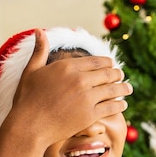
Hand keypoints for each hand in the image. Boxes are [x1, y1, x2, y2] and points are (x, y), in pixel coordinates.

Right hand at [0, 29, 132, 148]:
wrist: (29, 127)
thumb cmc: (26, 99)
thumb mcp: (31, 71)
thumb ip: (39, 50)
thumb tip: (39, 30)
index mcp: (67, 66)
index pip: (96, 61)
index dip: (107, 63)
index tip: (111, 65)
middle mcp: (80, 80)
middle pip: (107, 74)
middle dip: (117, 74)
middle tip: (122, 76)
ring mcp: (87, 98)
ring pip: (112, 90)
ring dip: (123, 89)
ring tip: (128, 89)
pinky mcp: (90, 115)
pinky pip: (111, 107)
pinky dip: (120, 105)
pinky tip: (123, 105)